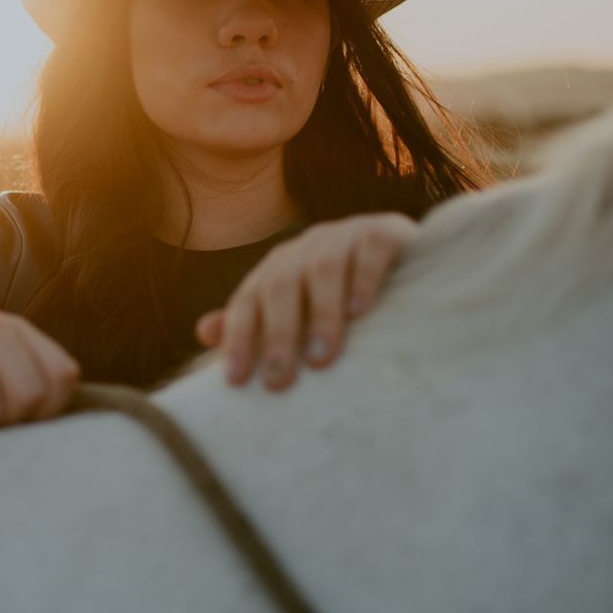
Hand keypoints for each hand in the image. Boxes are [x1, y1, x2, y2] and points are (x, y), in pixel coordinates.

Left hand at [195, 212, 417, 390]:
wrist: (409, 261)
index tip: (236, 380)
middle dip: (277, 335)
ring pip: (322, 269)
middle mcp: (306, 247)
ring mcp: (345, 235)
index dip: (239, 338)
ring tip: (322, 357)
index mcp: (279, 267)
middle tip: (280, 381)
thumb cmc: (346, 298)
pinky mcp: (384, 231)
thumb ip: (257, 322)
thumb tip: (203, 332)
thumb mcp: (300, 311)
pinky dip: (363, 278)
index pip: (248, 300)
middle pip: (281, 286)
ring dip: (320, 314)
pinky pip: (370, 250)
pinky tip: (361, 311)